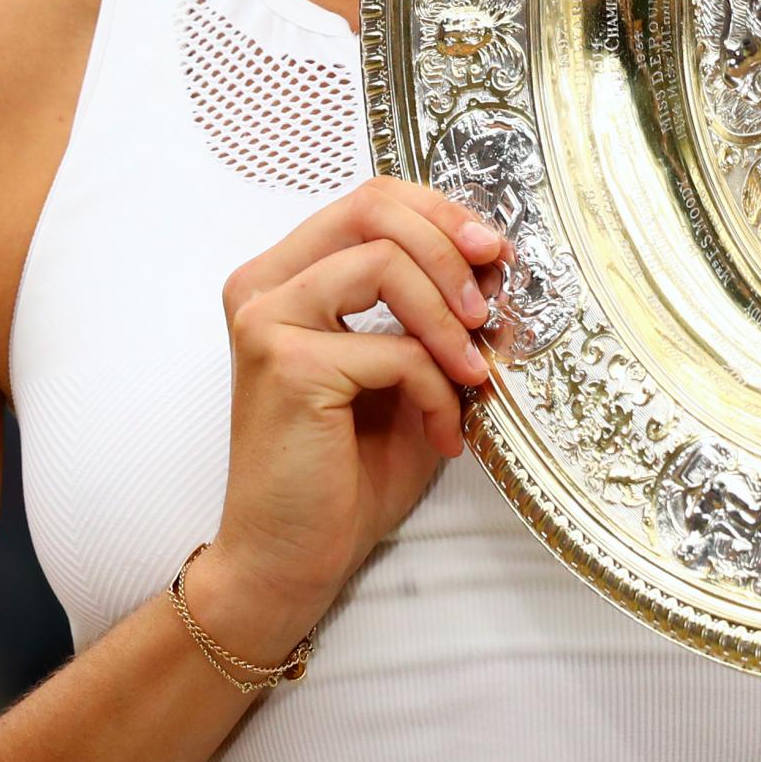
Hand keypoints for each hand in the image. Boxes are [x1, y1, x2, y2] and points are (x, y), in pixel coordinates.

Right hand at [199, 176, 507, 651]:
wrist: (290, 560)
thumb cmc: (344, 474)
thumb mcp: (404, 374)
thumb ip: (434, 315)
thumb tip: (496, 266)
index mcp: (287, 277)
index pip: (370, 201)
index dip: (441, 213)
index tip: (492, 252)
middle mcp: (264, 286)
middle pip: (373, 209)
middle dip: (451, 246)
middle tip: (490, 301)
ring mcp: (267, 320)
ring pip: (385, 262)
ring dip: (447, 319)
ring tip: (474, 373)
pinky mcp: (287, 364)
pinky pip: (392, 347)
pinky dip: (435, 387)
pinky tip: (442, 432)